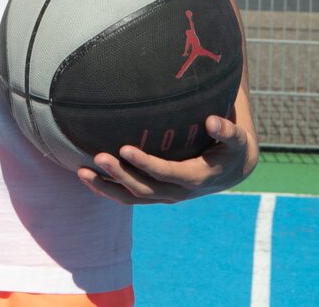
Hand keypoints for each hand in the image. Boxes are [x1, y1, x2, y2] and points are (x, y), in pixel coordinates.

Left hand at [77, 115, 257, 204]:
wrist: (231, 170)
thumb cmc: (231, 147)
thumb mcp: (237, 139)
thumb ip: (226, 130)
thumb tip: (213, 120)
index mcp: (195, 177)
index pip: (166, 173)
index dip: (146, 164)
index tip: (124, 148)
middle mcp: (178, 192)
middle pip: (144, 189)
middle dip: (120, 175)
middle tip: (98, 156)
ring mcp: (165, 196)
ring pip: (132, 197)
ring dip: (106, 186)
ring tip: (81, 172)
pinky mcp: (156, 195)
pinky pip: (129, 197)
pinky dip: (108, 189)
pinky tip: (88, 177)